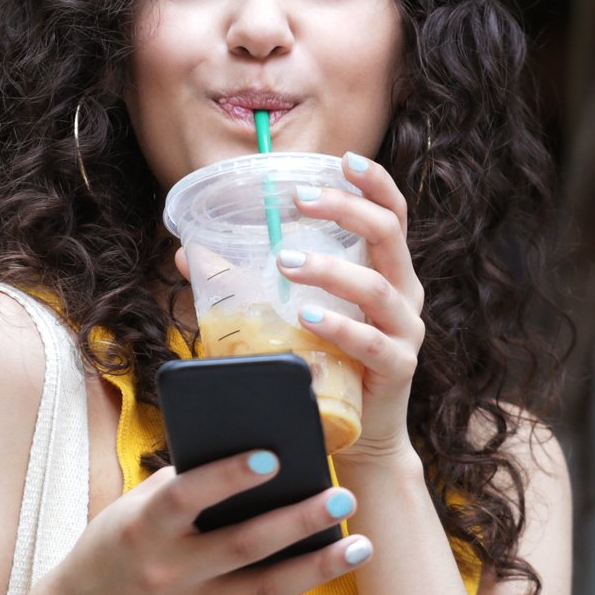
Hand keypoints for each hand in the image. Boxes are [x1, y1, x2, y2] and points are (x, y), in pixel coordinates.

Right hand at [44, 451, 373, 594]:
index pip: (186, 497)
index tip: (273, 457)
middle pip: (240, 545)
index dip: (227, 477)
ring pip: (262, 587)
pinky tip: (328, 564)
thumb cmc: (123, 541)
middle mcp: (163, 574)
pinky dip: (296, 586)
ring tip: (360, 544)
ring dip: (317, 566)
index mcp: (141, 529)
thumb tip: (262, 461)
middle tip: (343, 497)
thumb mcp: (136, 508)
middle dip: (296, 521)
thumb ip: (187, 486)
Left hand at [275, 153, 424, 466]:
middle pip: (388, 235)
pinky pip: (372, 343)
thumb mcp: (296, 311)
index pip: (391, 213)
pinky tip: (307, 317)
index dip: (373, 182)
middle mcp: (405, 293)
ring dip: (330, 269)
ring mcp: (405, 331)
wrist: (358, 433)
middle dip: (346, 210)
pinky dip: (339, 327)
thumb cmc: (326, 361)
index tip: (343, 161)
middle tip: (300, 201)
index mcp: (387, 270)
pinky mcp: (398, 369)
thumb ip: (253, 280)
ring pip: (378, 287)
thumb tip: (188, 255)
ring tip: (286, 262)